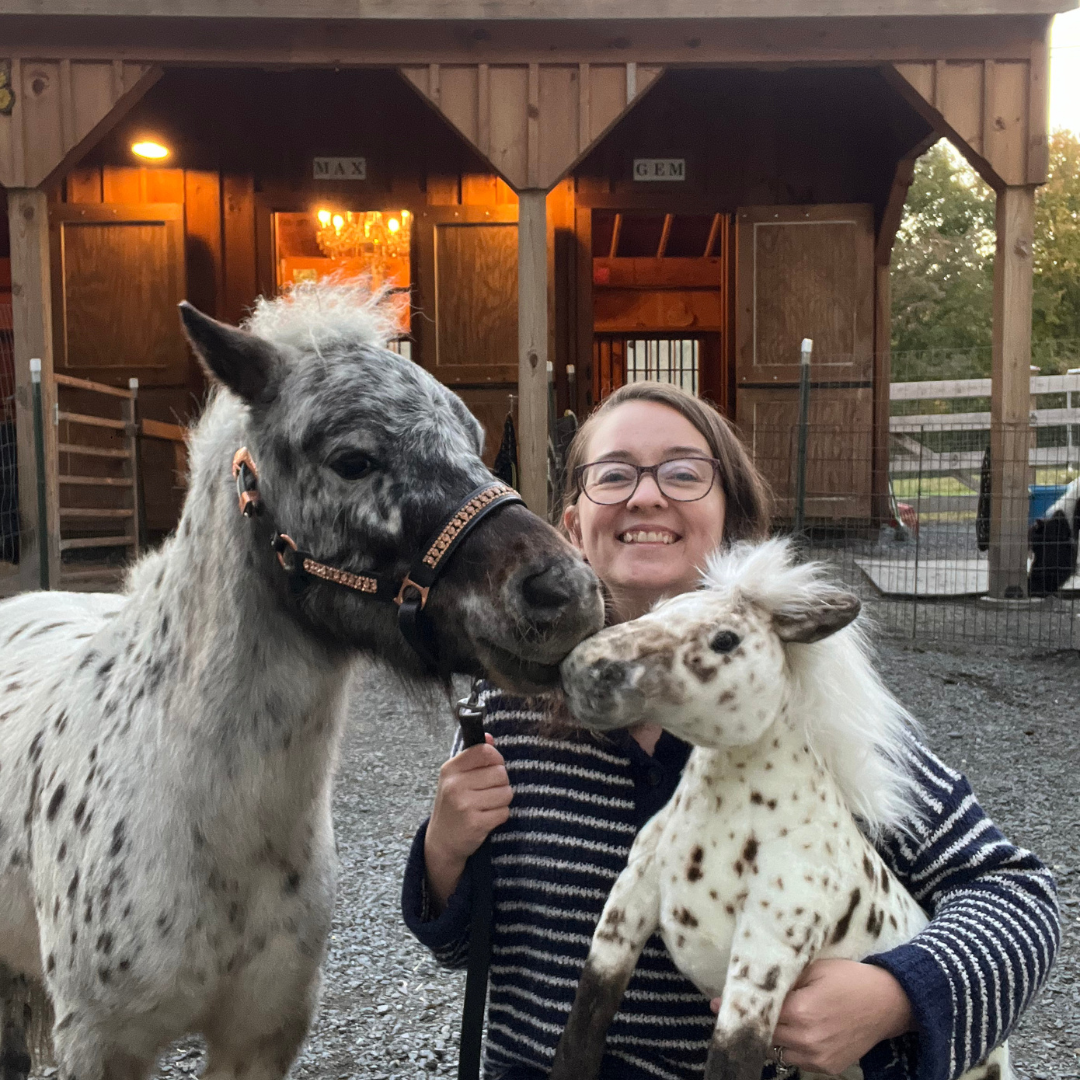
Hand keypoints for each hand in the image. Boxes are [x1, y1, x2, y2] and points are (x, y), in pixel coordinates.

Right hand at [424, 733, 512, 912]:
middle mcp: (455, 785)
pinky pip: (504, 812)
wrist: (441, 840)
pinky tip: (486, 818)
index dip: (496, 758)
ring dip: (502, 800)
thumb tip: (489, 737)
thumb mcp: (455, 777)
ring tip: (487, 805)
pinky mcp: (475, 824)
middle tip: (488, 792)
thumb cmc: (452, 803)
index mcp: (450, 769)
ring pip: (506, 793)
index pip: (485, 751)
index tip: (492, 767)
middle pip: (500, 773)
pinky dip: (500, 815)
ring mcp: (464, 805)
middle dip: (500, 783)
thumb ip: (473, 756)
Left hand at [709, 959, 914, 1074]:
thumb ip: (784, 978)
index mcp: (801, 1012)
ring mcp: (818, 1058)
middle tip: (730, 1012)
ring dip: (768, 1038)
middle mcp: (807, 1040)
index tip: (714, 1004)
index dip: (738, 1008)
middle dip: (748, 1024)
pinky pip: (796, 1060)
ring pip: (777, 1051)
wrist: (888, 1003)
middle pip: (764, 1035)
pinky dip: (788, 1047)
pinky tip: (787, 1031)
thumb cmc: (850, 978)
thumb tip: (756, 980)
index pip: (759, 1014)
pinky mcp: (828, 1067)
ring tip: (759, 1022)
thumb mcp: (814, 968)